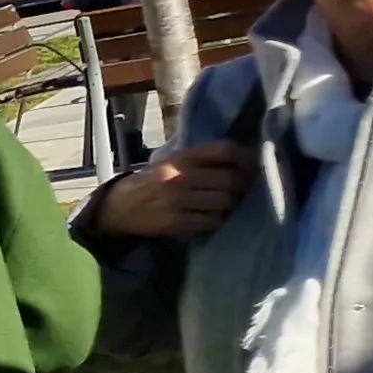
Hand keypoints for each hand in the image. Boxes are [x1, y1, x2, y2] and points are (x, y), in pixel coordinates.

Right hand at [91, 142, 246, 239]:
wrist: (118, 208)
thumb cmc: (151, 182)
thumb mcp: (171, 162)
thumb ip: (201, 159)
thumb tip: (244, 160)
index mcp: (181, 157)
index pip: (225, 151)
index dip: (246, 158)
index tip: (254, 165)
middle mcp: (180, 177)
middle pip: (230, 180)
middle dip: (243, 186)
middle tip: (244, 190)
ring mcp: (177, 201)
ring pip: (224, 202)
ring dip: (231, 204)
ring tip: (228, 204)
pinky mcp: (176, 222)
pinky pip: (212, 221)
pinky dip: (218, 219)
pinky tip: (213, 217)